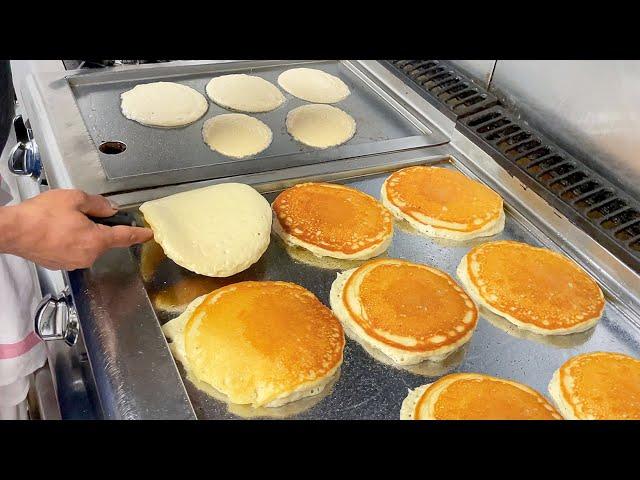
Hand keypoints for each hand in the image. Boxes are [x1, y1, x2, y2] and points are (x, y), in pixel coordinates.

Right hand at [0, 189, 152, 269]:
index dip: (138, 234)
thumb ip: (98, 204)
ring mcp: (73, 263)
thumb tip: (111, 209)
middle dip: (98, 227)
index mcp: (97, 241)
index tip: (148, 235)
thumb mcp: (75, 199)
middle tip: (80, 212)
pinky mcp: (59, 264)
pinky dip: (70, 240)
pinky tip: (56, 231)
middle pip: (103, 240)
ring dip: (82, 233)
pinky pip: (73, 250)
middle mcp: (88, 256)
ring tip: (62, 221)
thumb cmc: (41, 215)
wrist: (12, 231)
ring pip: (87, 245)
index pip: (125, 237)